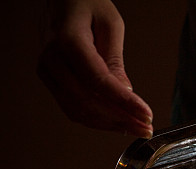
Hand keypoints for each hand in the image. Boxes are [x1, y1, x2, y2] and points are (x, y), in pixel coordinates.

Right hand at [37, 0, 152, 137]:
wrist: (61, 0)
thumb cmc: (86, 4)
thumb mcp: (110, 23)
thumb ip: (115, 59)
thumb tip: (124, 90)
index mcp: (68, 40)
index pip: (98, 80)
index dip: (124, 102)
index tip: (146, 115)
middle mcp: (53, 58)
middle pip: (88, 100)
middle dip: (121, 119)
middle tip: (146, 127)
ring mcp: (48, 71)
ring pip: (79, 110)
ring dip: (110, 125)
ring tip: (136, 128)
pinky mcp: (51, 80)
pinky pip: (73, 109)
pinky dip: (97, 121)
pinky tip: (118, 123)